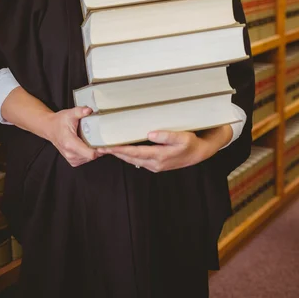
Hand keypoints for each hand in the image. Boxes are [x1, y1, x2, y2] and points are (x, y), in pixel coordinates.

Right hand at [45, 106, 99, 166]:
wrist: (49, 128)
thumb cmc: (59, 121)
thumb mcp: (69, 113)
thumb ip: (80, 111)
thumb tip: (89, 110)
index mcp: (70, 143)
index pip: (91, 154)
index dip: (100, 149)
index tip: (105, 142)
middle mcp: (70, 154)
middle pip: (92, 156)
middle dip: (98, 149)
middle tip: (101, 138)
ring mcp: (71, 159)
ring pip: (90, 159)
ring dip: (93, 151)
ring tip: (94, 140)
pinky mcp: (72, 161)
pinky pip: (85, 159)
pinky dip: (88, 153)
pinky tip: (87, 144)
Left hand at [97, 129, 211, 172]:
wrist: (199, 153)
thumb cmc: (191, 143)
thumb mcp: (183, 137)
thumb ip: (166, 135)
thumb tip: (150, 134)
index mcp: (159, 156)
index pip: (134, 153)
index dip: (119, 149)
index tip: (107, 146)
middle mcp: (154, 163)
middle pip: (130, 158)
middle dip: (115, 153)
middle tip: (99, 148)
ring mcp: (155, 165)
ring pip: (133, 160)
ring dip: (120, 155)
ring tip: (106, 149)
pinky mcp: (156, 164)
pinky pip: (138, 160)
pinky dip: (128, 156)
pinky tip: (122, 151)